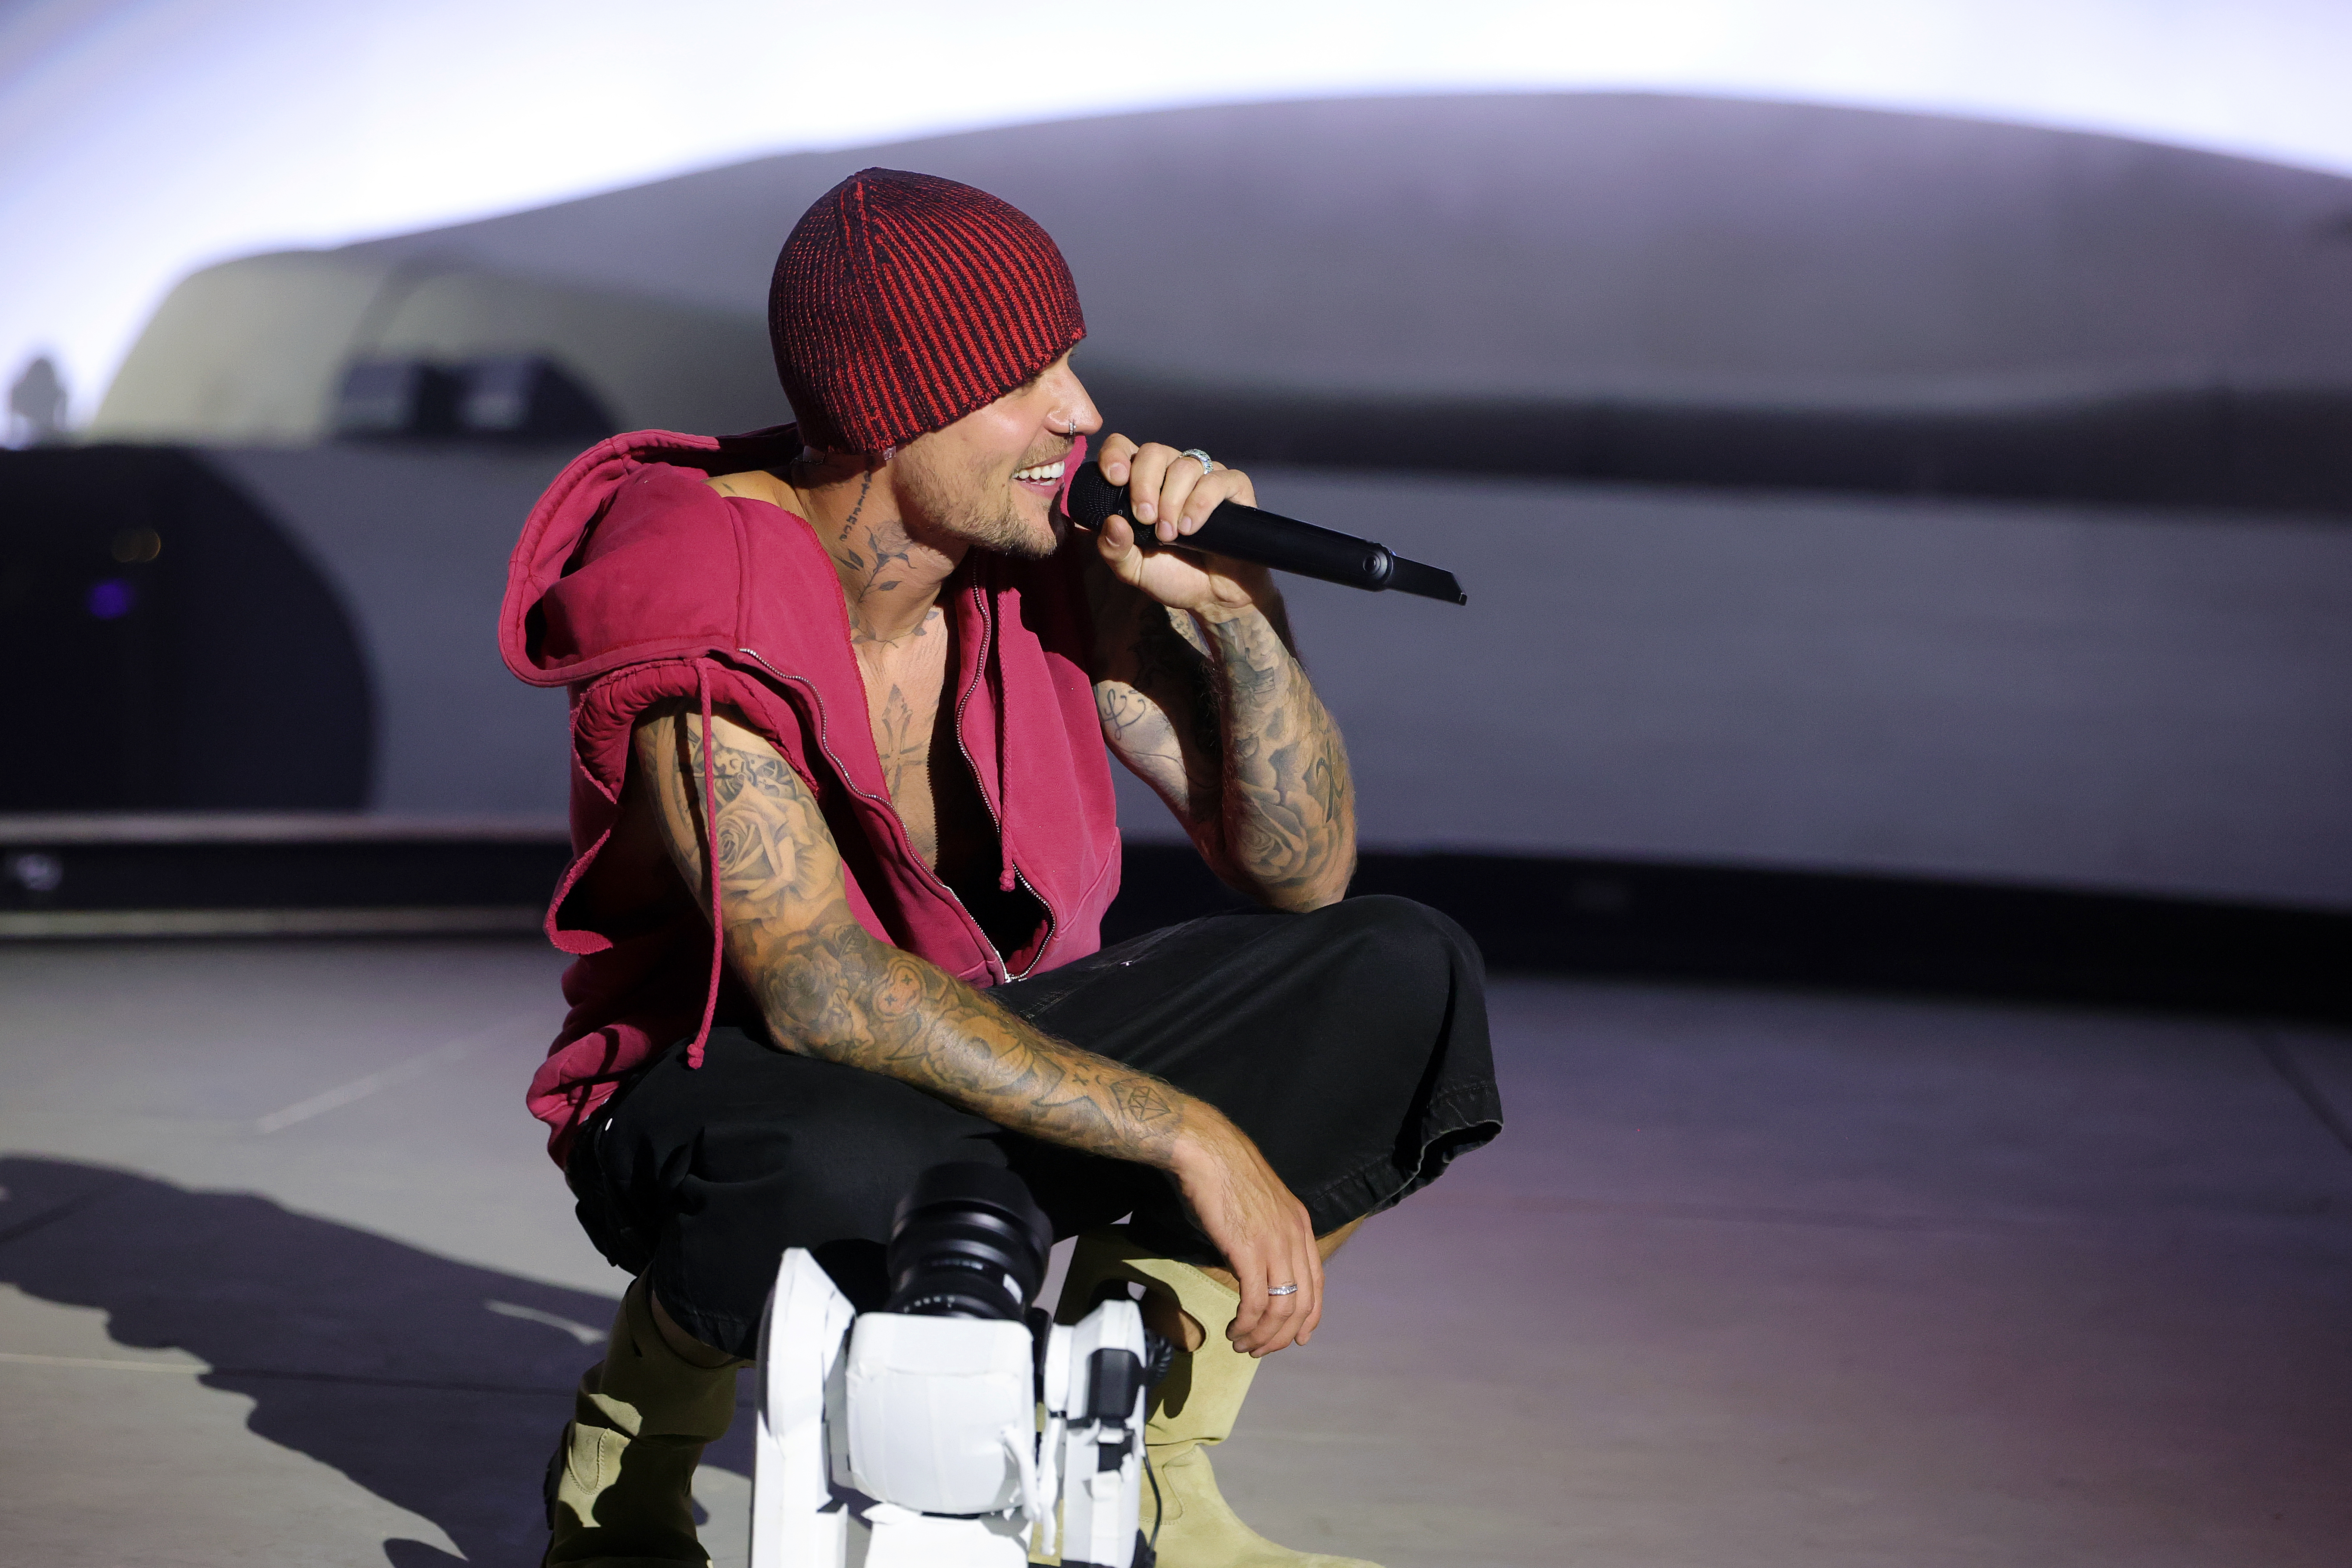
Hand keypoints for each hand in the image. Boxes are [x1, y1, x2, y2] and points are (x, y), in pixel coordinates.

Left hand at [1091, 433, 1277, 618]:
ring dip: (1172, 502)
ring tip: (1170, 535)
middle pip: (1154, 452)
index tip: (1115, 480)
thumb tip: (1110, 523)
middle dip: (1144, 484)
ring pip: (1185, 466)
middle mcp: (1172, 473)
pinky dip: (1201, 503)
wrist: (1212, 595)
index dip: (1115, 455)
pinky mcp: (1234, 488)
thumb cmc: (1172, 575)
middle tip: (1145, 519)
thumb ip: (1113, 549)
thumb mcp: (1133, 568)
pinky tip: (1191, 528)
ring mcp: (1204, 477)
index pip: (1123, 448)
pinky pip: (1217, 480)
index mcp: (1143, 483)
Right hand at [1166, 1110, 1325, 1355]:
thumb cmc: (1224, 1174)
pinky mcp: (1249, 1251)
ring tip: (1242, 1344)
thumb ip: (1265, 1236)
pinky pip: (1255, 1302)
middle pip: (1302, 1304)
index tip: (1298, 1339)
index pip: (1317, 1283)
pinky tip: (1233, 1329)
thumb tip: (1252, 1268)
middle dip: (1283, 1336)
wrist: (1207, 1150)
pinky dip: (1246, 1324)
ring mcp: (1274, 1244)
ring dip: (1263, 1336)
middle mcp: (1295, 1237)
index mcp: (1300, 1225)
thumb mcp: (1259, 1206)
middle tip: (1261, 1350)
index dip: (1311, 1317)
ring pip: (1281, 1309)